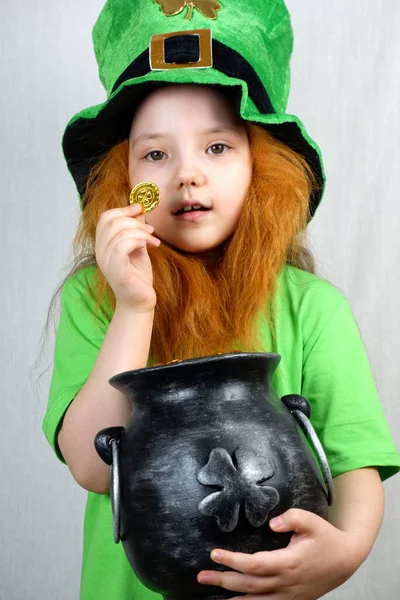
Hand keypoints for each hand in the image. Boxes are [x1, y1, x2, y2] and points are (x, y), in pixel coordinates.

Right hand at [95, 204, 160, 312]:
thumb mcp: (138, 247)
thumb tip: (139, 211)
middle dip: (134, 220)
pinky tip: (150, 246)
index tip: (140, 209)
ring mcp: (105, 261)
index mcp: (103, 244)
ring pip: (119, 232)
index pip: (105, 218)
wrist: (140, 302)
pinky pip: (122, 245)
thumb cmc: (138, 277)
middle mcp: (100, 251)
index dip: (123, 209)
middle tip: (150, 229)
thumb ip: (135, 231)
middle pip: (111, 221)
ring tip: (153, 240)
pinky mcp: (115, 269)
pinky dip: (139, 241)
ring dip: (141, 231)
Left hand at [197, 508, 360, 598]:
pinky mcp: (292, 599)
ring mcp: (289, 594)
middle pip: (249, 585)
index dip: (232, 560)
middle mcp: (286, 582)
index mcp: (288, 562)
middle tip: (201, 576)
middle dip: (223, 580)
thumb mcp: (311, 521)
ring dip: (233, 597)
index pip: (253, 565)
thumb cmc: (326, 538)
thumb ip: (292, 518)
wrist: (346, 560)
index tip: (214, 553)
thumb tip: (272, 523)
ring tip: (212, 595)